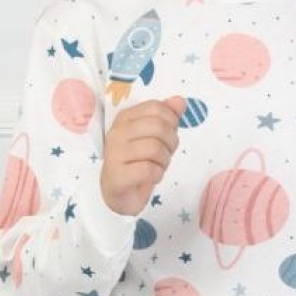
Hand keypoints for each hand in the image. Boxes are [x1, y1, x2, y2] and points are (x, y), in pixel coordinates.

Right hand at [101, 95, 186, 216]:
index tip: (167, 136)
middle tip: (165, 154)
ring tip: (158, 166)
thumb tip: (180, 101)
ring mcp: (115, 153)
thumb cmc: (137, 162)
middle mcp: (117, 132)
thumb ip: (167, 117)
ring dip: (164, 161)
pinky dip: (157, 174)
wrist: (120, 193)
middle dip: (170, 143)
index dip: (171, 121)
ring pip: (155, 148)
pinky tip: (151, 176)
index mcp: (125, 118)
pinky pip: (149, 169)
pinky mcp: (118, 175)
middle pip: (158, 127)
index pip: (156, 108)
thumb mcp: (154, 137)